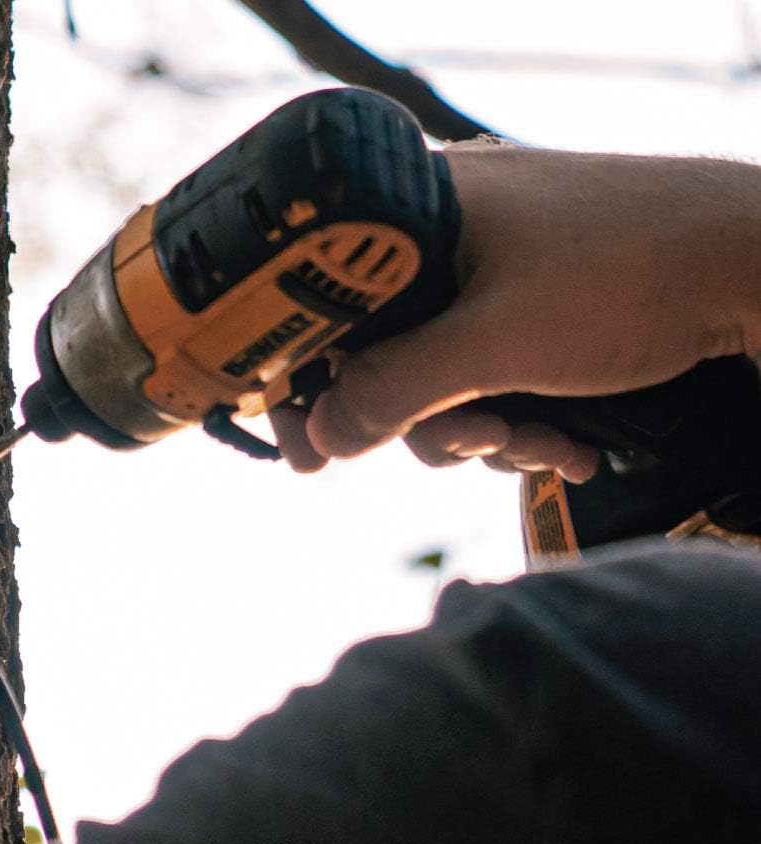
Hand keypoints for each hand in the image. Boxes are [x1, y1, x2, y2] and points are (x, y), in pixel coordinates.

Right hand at [272, 147, 760, 476]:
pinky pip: (484, 380)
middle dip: (431, 423)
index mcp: (418, 211)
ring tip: (546, 440)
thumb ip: (395, 391)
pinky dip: (517, 420)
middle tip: (480, 442)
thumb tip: (323, 437)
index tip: (312, 450)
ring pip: (435, 382)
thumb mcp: (494, 345)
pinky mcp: (530, 310)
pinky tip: (567, 438)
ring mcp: (491, 273)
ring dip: (485, 434)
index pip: (320, 303)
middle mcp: (445, 236)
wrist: (758, 268)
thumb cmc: (629, 276)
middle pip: (380, 357)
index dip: (310, 384)